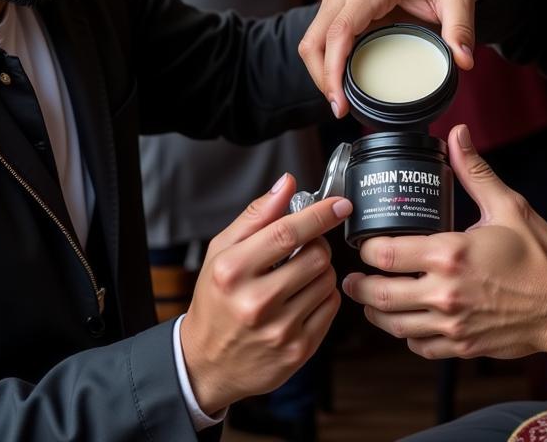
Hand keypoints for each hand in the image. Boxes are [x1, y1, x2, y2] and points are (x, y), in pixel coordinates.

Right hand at [180, 175, 350, 413]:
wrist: (207, 363)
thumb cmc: (216, 299)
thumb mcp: (221, 251)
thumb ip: (256, 215)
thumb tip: (288, 183)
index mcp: (233, 271)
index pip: (288, 232)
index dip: (320, 214)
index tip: (340, 204)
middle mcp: (255, 303)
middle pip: (316, 256)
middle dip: (318, 244)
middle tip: (303, 249)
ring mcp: (279, 330)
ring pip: (327, 280)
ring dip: (321, 271)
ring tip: (298, 276)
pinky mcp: (298, 351)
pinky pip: (331, 306)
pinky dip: (324, 295)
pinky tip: (302, 298)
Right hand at [298, 0, 481, 116]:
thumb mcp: (459, 1)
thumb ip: (461, 30)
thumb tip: (463, 61)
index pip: (341, 31)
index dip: (333, 70)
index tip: (339, 101)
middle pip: (316, 38)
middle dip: (321, 78)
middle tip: (339, 108)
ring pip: (312, 36)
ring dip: (319, 70)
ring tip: (338, 98)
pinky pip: (320, 32)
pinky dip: (324, 57)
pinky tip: (339, 77)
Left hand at [342, 124, 546, 360]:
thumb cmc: (539, 257)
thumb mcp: (507, 206)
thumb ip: (475, 172)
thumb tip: (458, 136)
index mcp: (451, 254)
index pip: (389, 253)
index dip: (368, 248)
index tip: (364, 243)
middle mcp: (445, 293)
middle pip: (382, 295)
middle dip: (359, 287)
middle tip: (350, 279)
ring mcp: (452, 324)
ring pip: (396, 326)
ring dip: (376, 314)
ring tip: (369, 301)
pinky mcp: (462, 346)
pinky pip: (420, 347)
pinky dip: (407, 336)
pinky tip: (407, 322)